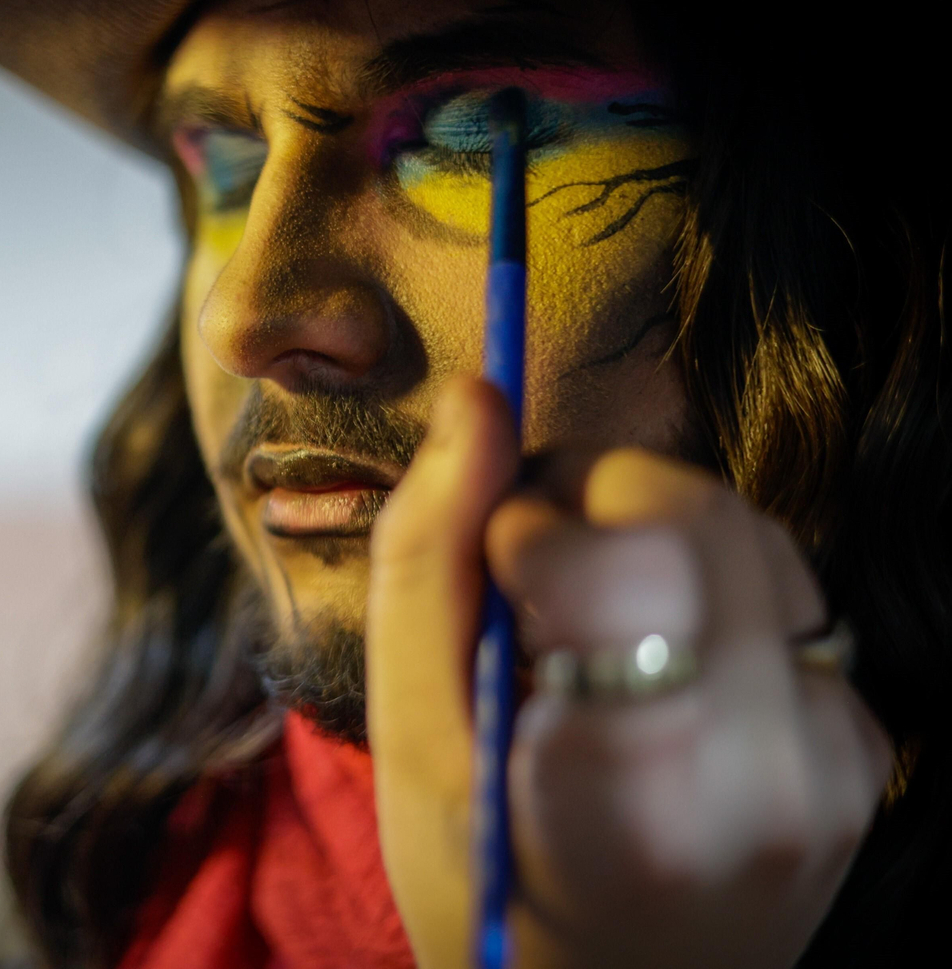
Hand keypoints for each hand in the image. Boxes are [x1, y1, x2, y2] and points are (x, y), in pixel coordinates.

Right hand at [365, 376, 891, 968]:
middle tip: (526, 575)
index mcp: (639, 793)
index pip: (629, 555)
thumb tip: (476, 395)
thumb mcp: (411, 738)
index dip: (538, 531)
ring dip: (647, 531)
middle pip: (697, 512)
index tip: (495, 583)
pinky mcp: (865, 738)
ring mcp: (840, 757)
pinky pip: (782, 588)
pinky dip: (701, 582)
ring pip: (748, 528)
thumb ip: (427, 558)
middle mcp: (774, 771)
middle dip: (591, 500)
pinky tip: (654, 656)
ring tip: (587, 617)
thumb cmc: (481, 880)